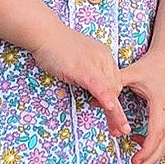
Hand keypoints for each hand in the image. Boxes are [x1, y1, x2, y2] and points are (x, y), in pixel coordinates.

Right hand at [28, 21, 130, 139]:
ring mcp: (95, 63)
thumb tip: (90, 90)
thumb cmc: (55, 46)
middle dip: (118, 112)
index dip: (113, 100)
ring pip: (110, 91)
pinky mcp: (84, 69)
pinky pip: (99, 87)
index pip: (114, 82)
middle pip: (115, 89)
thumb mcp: (78, 59)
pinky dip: (106, 99)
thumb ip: (87, 73)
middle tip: (120, 130)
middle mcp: (103, 58)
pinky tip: (111, 109)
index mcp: (103, 56)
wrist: (44, 33)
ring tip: (118, 130)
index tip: (112, 114)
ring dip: (115, 113)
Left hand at [116, 47, 164, 163]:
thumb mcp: (130, 73)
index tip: (135, 161)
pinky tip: (141, 142)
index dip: (146, 150)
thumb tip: (97, 100)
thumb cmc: (150, 65)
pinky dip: (157, 145)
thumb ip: (113, 85)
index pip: (156, 134)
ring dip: (154, 156)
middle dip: (150, 160)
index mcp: (160, 104)